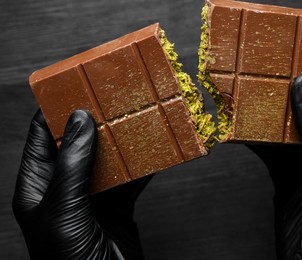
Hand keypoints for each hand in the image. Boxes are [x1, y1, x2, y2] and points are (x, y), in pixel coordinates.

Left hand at [13, 110, 151, 259]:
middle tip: (113, 99)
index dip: (56, 111)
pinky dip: (141, 165)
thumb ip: (72, 165)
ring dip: (122, 141)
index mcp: (38, 187)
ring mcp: (92, 196)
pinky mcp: (117, 206)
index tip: (76, 87)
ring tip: (135, 120)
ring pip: (107, 159)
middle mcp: (64, 188)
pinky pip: (129, 179)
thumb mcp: (64, 210)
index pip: (43, 138)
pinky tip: (150, 151)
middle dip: (96, 122)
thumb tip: (80, 120)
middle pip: (79, 144)